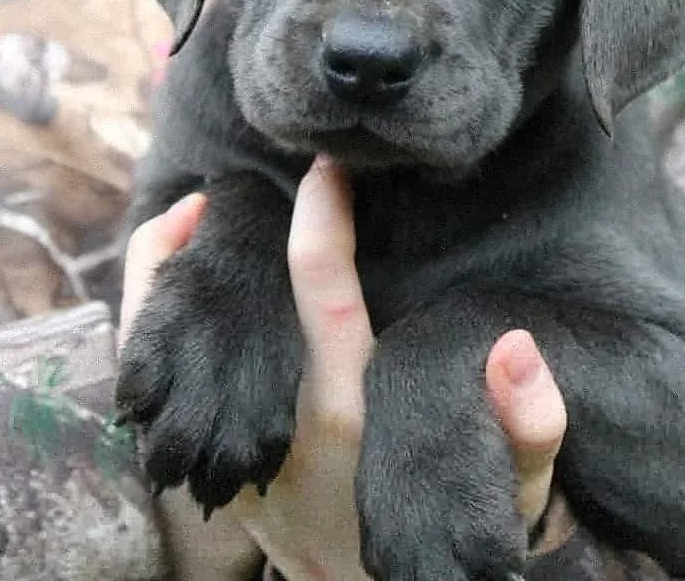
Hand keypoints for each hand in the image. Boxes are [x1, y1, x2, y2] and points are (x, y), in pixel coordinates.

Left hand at [120, 158, 567, 580]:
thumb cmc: (436, 518)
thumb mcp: (505, 496)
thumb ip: (530, 430)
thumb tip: (515, 349)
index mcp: (352, 406)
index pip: (326, 292)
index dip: (322, 219)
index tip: (327, 165)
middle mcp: (280, 416)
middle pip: (240, 301)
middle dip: (242, 225)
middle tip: (251, 168)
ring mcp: (229, 437)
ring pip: (174, 333)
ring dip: (177, 260)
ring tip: (203, 203)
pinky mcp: (200, 453)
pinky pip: (154, 368)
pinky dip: (155, 307)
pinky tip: (177, 263)